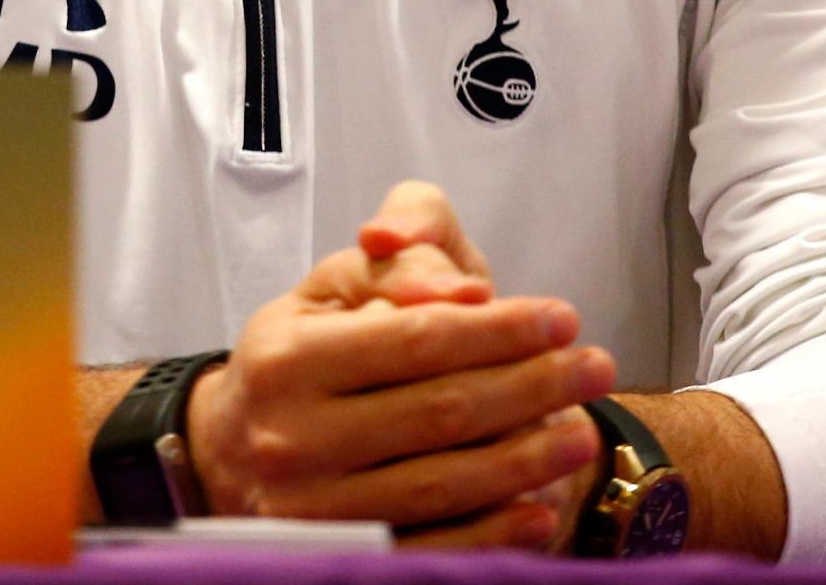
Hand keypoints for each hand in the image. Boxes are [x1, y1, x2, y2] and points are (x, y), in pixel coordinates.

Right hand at [184, 182, 613, 546]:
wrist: (229, 450)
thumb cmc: (296, 357)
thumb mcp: (326, 291)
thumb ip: (393, 269)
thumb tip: (463, 294)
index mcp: (288, 358)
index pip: (417, 338)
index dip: (501, 329)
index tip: (563, 316)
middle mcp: (293, 436)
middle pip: (440, 410)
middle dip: (532, 385)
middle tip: (595, 366)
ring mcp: (312, 508)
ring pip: (441, 483)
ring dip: (527, 458)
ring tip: (582, 429)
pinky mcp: (333, 555)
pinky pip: (428, 547)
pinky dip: (491, 531)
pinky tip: (541, 502)